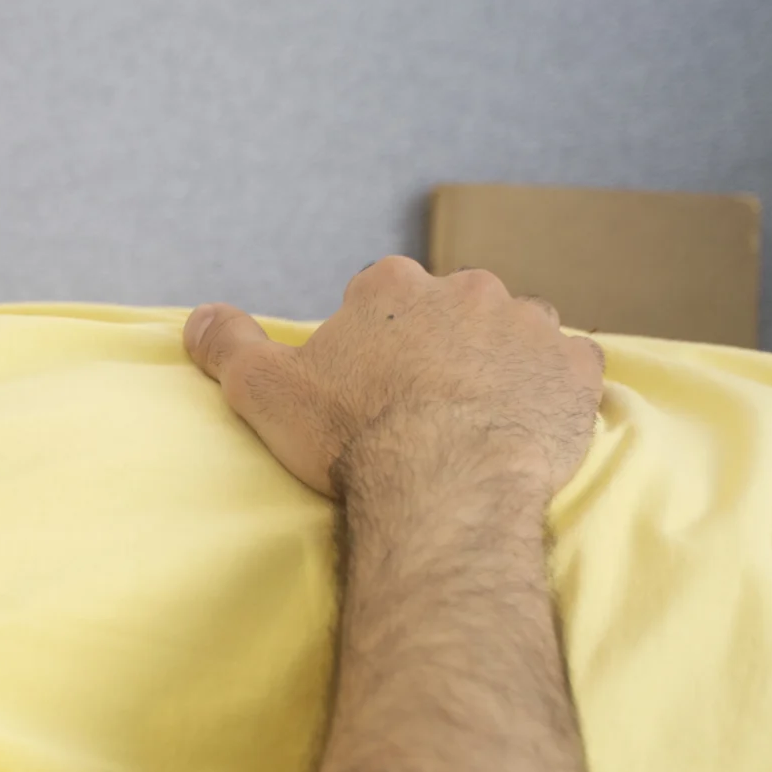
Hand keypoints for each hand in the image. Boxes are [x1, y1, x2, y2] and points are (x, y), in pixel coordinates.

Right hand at [184, 256, 604, 500]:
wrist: (443, 485)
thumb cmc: (350, 436)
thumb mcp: (264, 391)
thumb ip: (227, 345)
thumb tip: (195, 317)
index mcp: (392, 287)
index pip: (383, 297)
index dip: (375, 342)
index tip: (369, 387)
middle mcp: (467, 289)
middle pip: (454, 310)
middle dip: (443, 347)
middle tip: (424, 408)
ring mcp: (529, 326)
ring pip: (517, 334)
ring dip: (503, 363)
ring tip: (480, 418)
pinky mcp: (575, 369)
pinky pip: (572, 369)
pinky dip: (555, 390)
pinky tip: (532, 424)